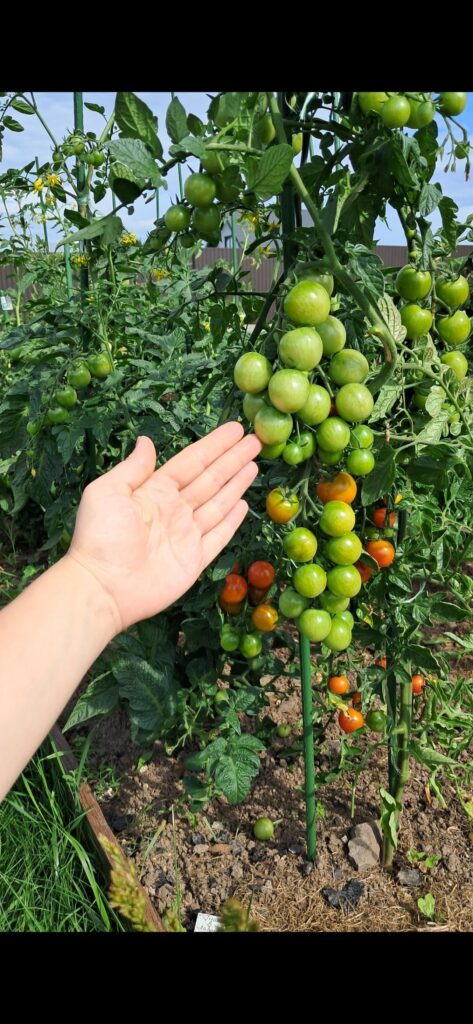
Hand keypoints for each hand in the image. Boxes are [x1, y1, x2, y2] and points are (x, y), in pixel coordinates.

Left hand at [66, 423, 260, 631]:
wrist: (103, 587)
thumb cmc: (100, 537)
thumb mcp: (107, 492)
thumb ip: (133, 468)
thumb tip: (146, 441)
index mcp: (155, 491)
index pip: (191, 462)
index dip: (214, 445)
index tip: (235, 429)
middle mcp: (174, 510)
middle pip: (210, 479)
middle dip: (232, 460)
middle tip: (256, 441)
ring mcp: (186, 535)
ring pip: (218, 504)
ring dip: (236, 484)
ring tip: (254, 465)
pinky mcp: (194, 560)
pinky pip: (218, 536)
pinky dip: (232, 521)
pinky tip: (244, 505)